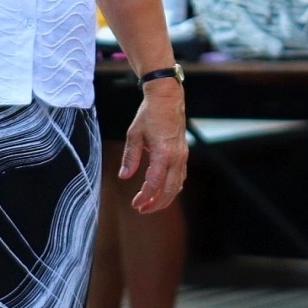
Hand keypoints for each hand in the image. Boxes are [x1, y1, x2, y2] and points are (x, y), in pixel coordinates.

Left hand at [120, 80, 187, 213]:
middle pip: (170, 189)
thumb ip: (130, 157)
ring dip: (165, 198)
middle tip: (141, 210)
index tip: (135, 204)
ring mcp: (182, 155)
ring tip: (150, 204)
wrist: (168, 98)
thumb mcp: (134, 134)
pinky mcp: (183, 153)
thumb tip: (124, 176)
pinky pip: (181, 176)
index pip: (155, 183)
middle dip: (156, 203)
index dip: (145, 196)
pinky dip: (172, 187)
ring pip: (177, 184)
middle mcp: (176, 156)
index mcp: (163, 152)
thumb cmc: (150, 114)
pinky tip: (162, 190)